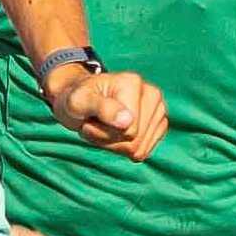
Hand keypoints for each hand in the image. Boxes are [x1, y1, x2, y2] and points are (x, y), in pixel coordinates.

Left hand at [50, 61, 164, 159]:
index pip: (128, 130)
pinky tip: (114, 133)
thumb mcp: (78, 102)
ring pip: (138, 149)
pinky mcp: (159, 125)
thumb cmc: (77, 100)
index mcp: (133, 83)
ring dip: (114, 145)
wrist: (81, 101)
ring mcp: (158, 110)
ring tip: (103, 127)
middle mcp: (152, 94)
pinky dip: (124, 149)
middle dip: (108, 139)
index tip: (89, 119)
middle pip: (134, 141)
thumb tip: (128, 121)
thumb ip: (102, 108)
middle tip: (94, 124)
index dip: (103, 132)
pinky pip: (142, 152)